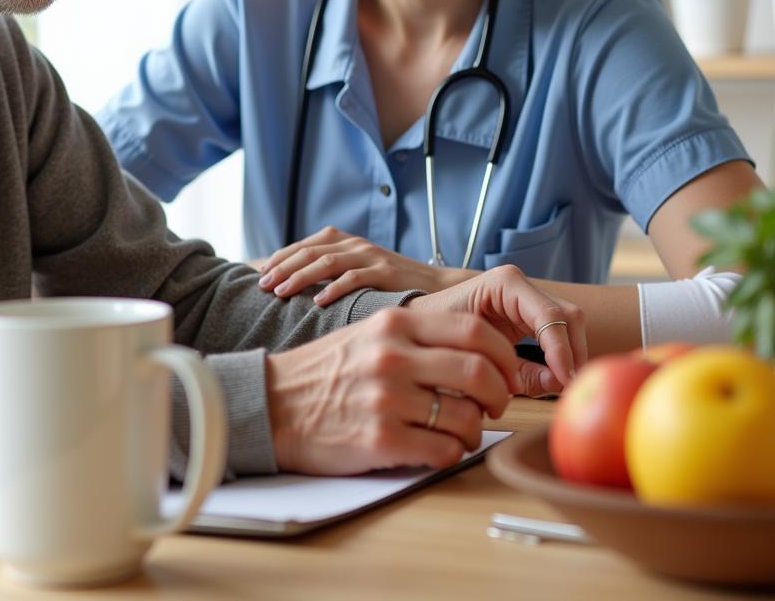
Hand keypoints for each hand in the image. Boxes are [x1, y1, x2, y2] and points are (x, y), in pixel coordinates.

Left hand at [257, 226, 476, 303]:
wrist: (438, 288)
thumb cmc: (389, 286)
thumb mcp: (356, 274)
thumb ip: (329, 275)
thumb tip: (289, 288)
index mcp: (343, 242)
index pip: (302, 245)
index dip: (279, 258)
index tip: (259, 275)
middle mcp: (354, 244)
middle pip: (309, 251)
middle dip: (282, 267)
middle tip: (263, 286)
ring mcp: (370, 256)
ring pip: (326, 262)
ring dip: (300, 276)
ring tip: (281, 293)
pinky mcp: (386, 271)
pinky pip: (354, 278)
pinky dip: (333, 288)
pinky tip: (317, 302)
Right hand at [266, 308, 517, 474]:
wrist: (274, 403)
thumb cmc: (329, 370)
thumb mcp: (370, 333)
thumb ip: (419, 336)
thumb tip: (480, 353)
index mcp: (395, 323)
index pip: (475, 332)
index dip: (504, 356)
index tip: (504, 372)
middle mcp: (393, 356)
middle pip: (480, 373)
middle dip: (499, 395)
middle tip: (491, 406)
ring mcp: (387, 398)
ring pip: (466, 418)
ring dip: (473, 430)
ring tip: (458, 431)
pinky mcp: (380, 440)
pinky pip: (443, 452)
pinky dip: (450, 454)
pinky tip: (434, 448)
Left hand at [407, 265, 586, 395]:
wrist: (421, 326)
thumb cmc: (439, 336)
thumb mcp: (474, 355)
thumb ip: (517, 371)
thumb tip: (558, 381)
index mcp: (504, 284)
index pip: (549, 316)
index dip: (562, 350)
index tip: (566, 381)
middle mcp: (520, 285)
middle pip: (568, 318)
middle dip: (572, 354)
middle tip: (569, 389)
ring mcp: (527, 297)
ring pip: (569, 326)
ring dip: (571, 358)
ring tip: (563, 389)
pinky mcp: (530, 315)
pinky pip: (558, 334)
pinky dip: (562, 357)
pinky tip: (556, 381)